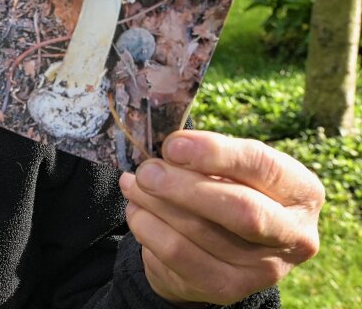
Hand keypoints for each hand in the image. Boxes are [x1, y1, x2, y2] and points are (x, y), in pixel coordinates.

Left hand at [120, 130, 322, 306]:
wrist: (219, 246)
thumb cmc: (224, 189)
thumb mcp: (227, 167)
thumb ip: (207, 155)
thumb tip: (171, 150)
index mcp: (302, 192)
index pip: (263, 166)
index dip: (214, 153)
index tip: (172, 145)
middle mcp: (296, 235)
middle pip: (241, 210)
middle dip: (183, 186)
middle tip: (146, 171)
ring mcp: (266, 269)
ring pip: (200, 232)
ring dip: (154, 204)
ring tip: (133, 185)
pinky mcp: (230, 289)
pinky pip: (179, 256)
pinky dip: (148, 228)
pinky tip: (138, 212)